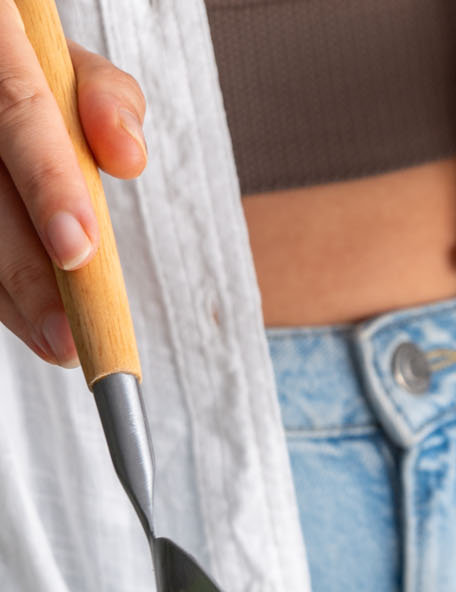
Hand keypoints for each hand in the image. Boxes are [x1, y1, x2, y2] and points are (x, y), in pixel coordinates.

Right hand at [0, 3, 144, 363]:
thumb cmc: (31, 66)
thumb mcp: (72, 66)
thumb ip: (107, 99)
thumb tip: (126, 159)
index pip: (18, 112)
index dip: (47, 184)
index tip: (78, 250)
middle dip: (27, 275)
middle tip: (68, 341)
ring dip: (10, 296)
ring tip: (56, 344)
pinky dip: (1, 289)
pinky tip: (29, 320)